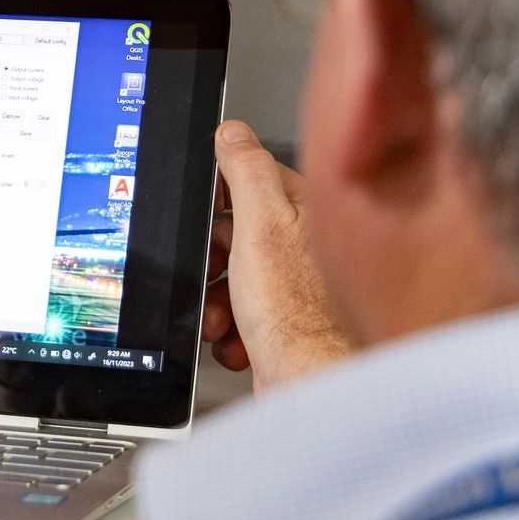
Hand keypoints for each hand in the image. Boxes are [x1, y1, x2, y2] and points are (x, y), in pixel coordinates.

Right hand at [202, 120, 353, 393]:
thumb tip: (233, 131)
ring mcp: (299, 290)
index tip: (206, 219)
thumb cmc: (298, 316)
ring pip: (237, 279)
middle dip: (214, 261)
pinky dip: (232, 330)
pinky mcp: (288, 327)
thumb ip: (247, 171)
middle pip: (239, 235)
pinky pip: (245, 316)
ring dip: (216, 300)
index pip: (253, 182)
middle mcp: (308, 248)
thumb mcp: (262, 226)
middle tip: (211, 274)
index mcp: (306, 213)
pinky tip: (238, 341)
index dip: (220, 201)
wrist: (312, 388)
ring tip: (221, 319)